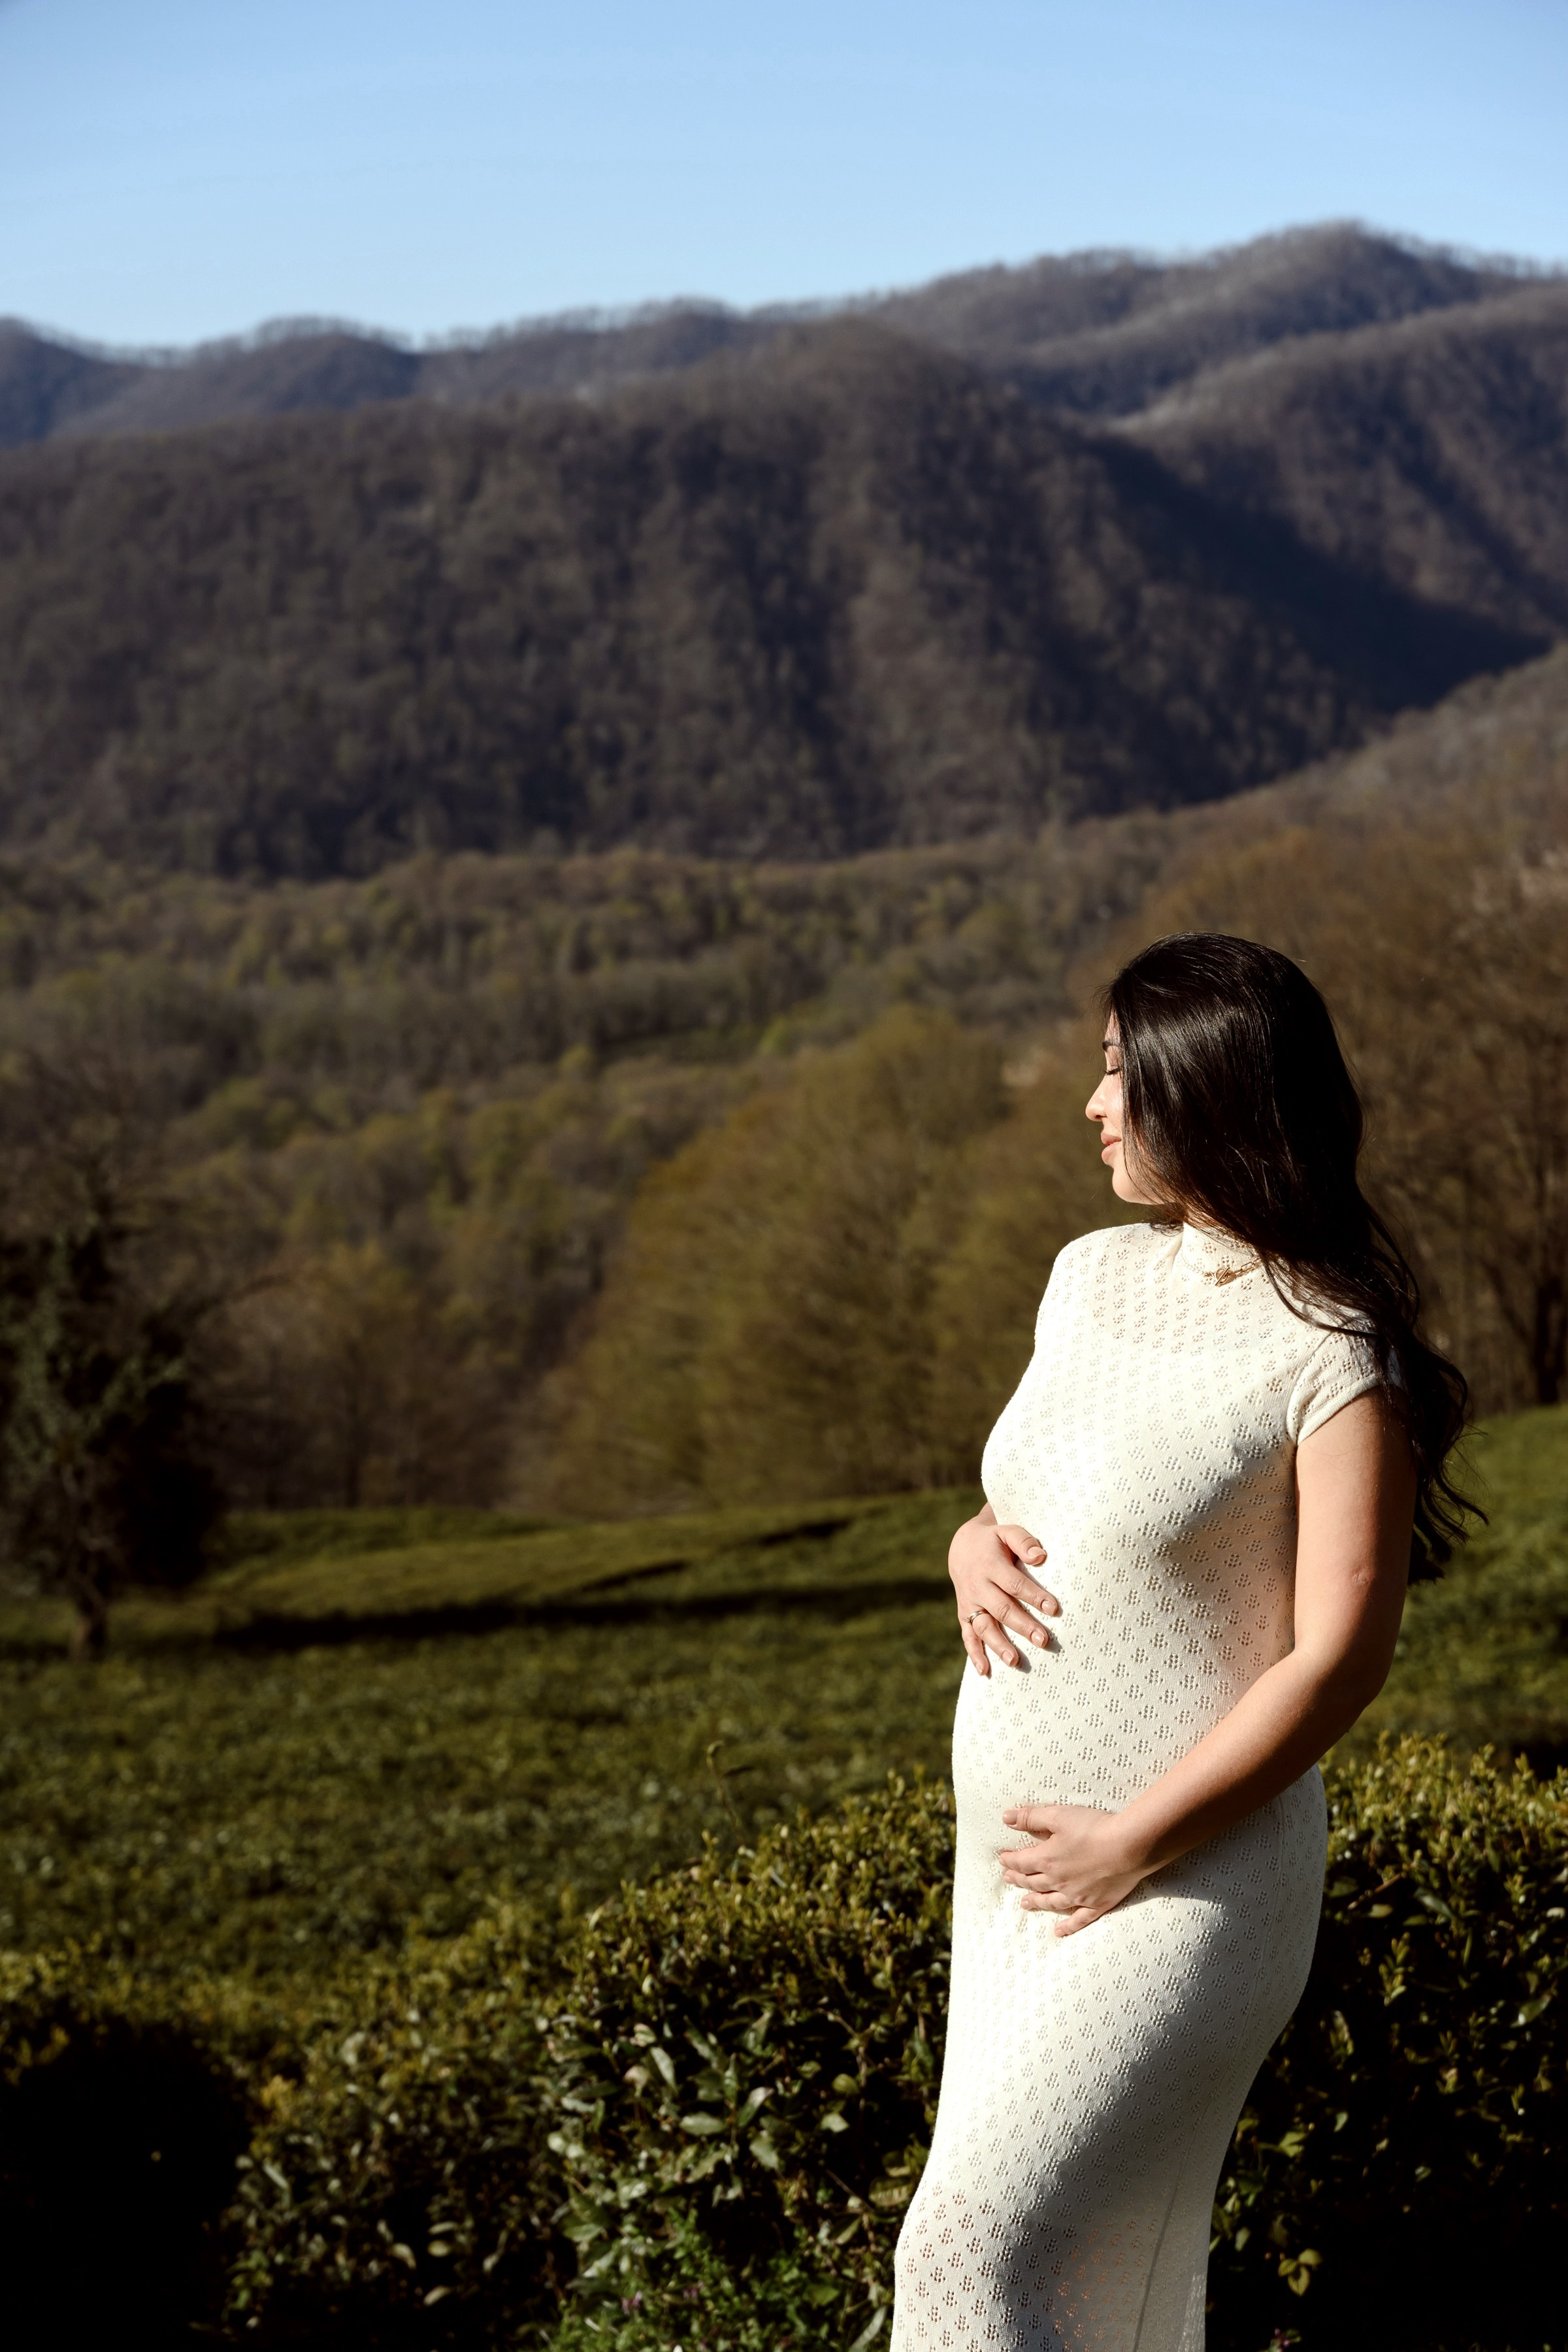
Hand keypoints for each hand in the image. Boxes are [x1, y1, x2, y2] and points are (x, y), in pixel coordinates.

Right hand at [949, 1515, 1058, 1675]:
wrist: (962, 1546)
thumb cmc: (995, 1540)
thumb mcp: (1007, 1531)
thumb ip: (1023, 1541)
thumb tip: (1041, 1557)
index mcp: (990, 1564)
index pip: (1014, 1583)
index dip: (1033, 1596)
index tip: (1053, 1608)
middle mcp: (977, 1586)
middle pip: (1002, 1608)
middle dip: (1023, 1626)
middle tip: (1044, 1640)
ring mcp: (969, 1602)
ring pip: (983, 1626)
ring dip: (999, 1644)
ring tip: (1015, 1661)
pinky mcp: (964, 1614)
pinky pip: (967, 1635)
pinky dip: (974, 1654)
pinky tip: (985, 1671)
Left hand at [999, 1803, 1151, 1936]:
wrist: (1129, 1846)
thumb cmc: (1094, 1827)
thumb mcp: (1058, 1815)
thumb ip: (1031, 1817)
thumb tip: (1006, 1818)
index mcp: (1047, 1859)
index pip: (1022, 1862)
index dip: (1010, 1861)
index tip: (1003, 1860)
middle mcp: (1058, 1881)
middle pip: (1033, 1882)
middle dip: (1019, 1880)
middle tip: (1009, 1879)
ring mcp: (1077, 1896)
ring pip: (1051, 1902)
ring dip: (1036, 1902)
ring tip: (1024, 1904)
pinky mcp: (1097, 1904)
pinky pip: (1078, 1920)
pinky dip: (1067, 1927)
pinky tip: (1058, 1932)